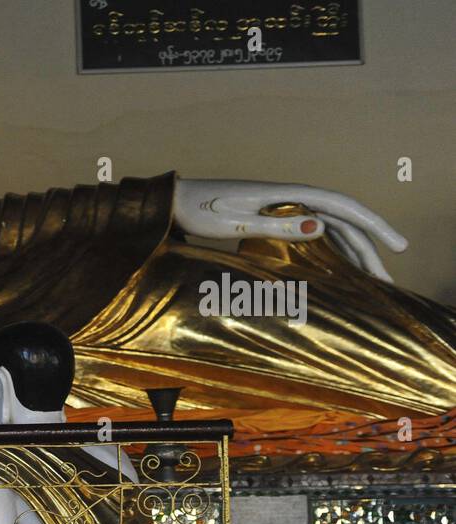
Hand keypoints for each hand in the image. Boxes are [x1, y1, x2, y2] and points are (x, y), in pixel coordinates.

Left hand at [173, 178, 406, 282]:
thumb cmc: (199, 212)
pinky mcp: (270, 217)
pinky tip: (338, 267)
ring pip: (328, 228)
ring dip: (351, 252)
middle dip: (367, 249)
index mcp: (286, 194)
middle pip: (341, 221)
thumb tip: (322, 227)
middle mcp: (290, 197)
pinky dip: (329, 249)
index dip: (374, 225)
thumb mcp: (237, 223)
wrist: (173, 203)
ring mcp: (281, 207)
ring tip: (370, 280)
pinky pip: (310, 232)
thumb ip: (278, 226)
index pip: (343, 207)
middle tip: (387, 281)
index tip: (398, 246)